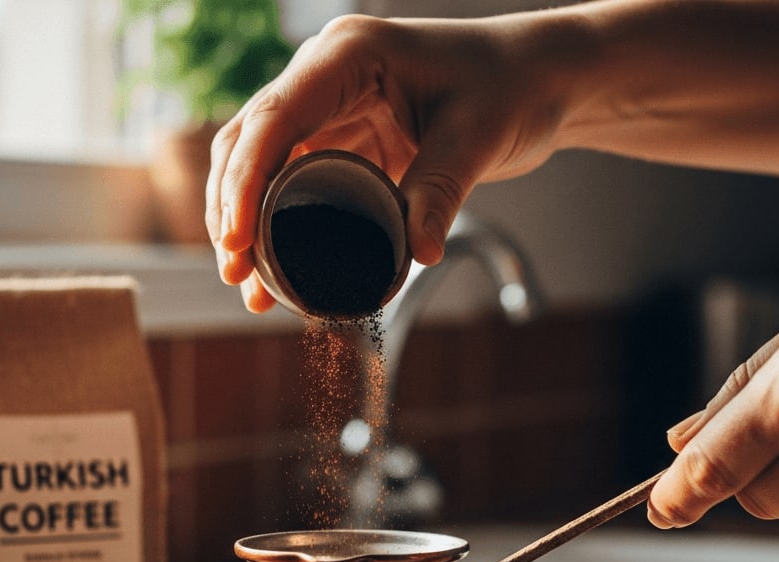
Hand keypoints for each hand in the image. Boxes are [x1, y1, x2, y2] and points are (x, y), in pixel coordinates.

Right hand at [207, 13, 572, 311]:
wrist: (543, 80)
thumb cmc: (515, 86)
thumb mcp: (477, 138)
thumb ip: (439, 193)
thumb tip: (416, 256)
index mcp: (349, 57)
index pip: (275, 117)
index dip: (245, 181)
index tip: (237, 239)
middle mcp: (328, 77)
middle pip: (253, 142)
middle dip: (235, 209)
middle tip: (235, 273)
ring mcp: (333, 108)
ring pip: (267, 167)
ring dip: (252, 223)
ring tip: (248, 287)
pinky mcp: (348, 140)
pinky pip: (300, 184)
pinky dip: (285, 226)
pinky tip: (279, 274)